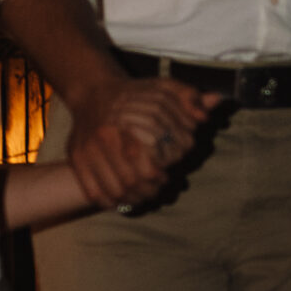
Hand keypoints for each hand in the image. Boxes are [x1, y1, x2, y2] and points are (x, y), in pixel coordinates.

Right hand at [66, 76, 221, 207]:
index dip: (164, 171)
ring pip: (116, 190)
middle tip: (159, 186)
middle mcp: (105, 136)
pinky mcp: (76, 161)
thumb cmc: (133, 94)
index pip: (151, 160)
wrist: (92, 92)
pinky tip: (123, 199)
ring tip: (145, 194)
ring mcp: (87, 150)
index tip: (170, 171)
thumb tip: (215, 104)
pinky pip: (95, 192)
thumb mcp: (164, 88)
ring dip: (134, 198)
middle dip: (151, 188)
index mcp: (126, 120)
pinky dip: (111, 202)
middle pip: (134, 179)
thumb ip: (190, 98)